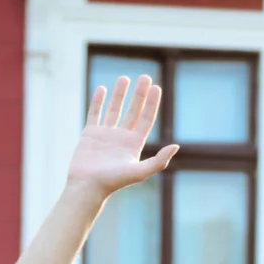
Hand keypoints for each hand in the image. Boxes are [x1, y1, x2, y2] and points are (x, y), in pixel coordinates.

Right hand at [65, 75, 179, 200]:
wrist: (87, 186)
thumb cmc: (113, 182)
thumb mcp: (140, 172)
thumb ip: (159, 161)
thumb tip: (176, 146)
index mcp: (134, 144)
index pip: (146, 119)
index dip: (152, 103)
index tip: (156, 87)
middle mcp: (121, 138)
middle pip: (133, 111)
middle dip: (140, 94)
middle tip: (145, 77)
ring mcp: (105, 135)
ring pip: (114, 109)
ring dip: (120, 94)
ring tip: (124, 78)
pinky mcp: (90, 134)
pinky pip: (95, 114)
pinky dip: (98, 101)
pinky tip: (103, 89)